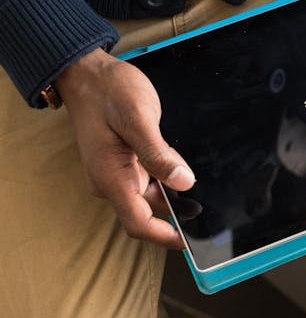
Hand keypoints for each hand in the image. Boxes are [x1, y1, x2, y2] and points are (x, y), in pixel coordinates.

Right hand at [56, 48, 194, 248]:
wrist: (88, 74)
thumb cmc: (109, 92)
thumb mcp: (138, 118)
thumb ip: (159, 153)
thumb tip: (184, 182)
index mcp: (111, 176)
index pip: (138, 222)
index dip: (165, 236)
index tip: (190, 243)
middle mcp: (112, 181)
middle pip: (149, 210)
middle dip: (177, 207)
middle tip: (205, 193)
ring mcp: (117, 174)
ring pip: (153, 195)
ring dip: (173, 189)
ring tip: (187, 164)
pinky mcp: (125, 164)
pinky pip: (150, 179)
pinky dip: (167, 175)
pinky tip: (177, 159)